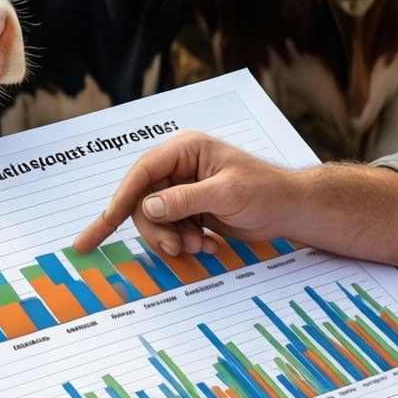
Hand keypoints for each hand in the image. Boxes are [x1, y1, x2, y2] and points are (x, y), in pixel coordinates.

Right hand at [73, 132, 297, 257]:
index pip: (142, 173)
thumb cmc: (266, 191)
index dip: (122, 199)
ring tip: (199, 245)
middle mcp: (179, 167)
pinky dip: (185, 241)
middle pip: (143, 200)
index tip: (107, 224)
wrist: (290, 209)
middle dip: (157, 228)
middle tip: (176, 247)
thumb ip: (185, 200)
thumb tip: (147, 207)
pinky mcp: (190, 209)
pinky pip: (171, 228)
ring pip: (154, 219)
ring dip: (173, 237)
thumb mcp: (226, 194)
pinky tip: (208, 244)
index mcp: (186, 150)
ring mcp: (184, 189)